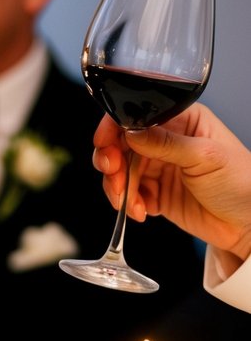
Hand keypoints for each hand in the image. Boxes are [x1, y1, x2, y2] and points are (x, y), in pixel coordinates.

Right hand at [93, 103, 250, 262]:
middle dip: (111, 161)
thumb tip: (131, 132)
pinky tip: (141, 212)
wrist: (248, 225)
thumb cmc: (241, 183)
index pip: (138, 114)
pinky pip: (128, 195)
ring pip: (120, 171)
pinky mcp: (155, 193)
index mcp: (181, 121)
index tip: (104, 143)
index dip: (114, 127)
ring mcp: (159, 168)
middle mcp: (167, 141)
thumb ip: (166, 144)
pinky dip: (128, 204)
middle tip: (113, 174)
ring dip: (117, 187)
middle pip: (121, 144)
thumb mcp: (205, 157)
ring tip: (127, 201)